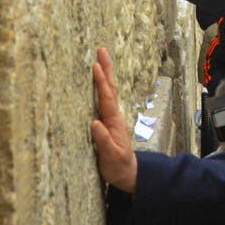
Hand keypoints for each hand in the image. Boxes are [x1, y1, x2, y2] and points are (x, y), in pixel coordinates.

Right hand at [89, 47, 137, 192]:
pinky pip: (104, 100)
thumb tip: (95, 123)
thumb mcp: (111, 157)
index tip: (95, 65)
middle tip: (101, 50)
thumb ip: (104, 141)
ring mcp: (112, 118)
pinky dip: (102, 87)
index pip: (106, 98)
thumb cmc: (119, 167)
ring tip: (99, 58)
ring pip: (109, 92)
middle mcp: (114, 117)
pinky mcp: (108, 123)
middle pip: (111, 88)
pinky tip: (97, 81)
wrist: (129, 174)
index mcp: (114, 122)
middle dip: (106, 69)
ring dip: (105, 75)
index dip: (101, 82)